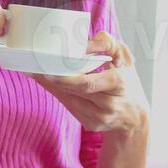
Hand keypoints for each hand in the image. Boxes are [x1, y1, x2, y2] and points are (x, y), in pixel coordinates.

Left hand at [29, 31, 149, 136]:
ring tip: (34, 70)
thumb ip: (107, 44)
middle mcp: (108, 105)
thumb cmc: (127, 81)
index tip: (47, 66)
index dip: (65, 77)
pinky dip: (57, 92)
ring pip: (67, 99)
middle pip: (73, 91)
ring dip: (50, 84)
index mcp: (118, 84)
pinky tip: (46, 81)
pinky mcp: (90, 124)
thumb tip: (83, 43)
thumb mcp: (125, 58)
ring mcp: (98, 118)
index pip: (87, 83)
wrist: (134, 116)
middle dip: (52, 78)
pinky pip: (69, 106)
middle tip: (33, 65)